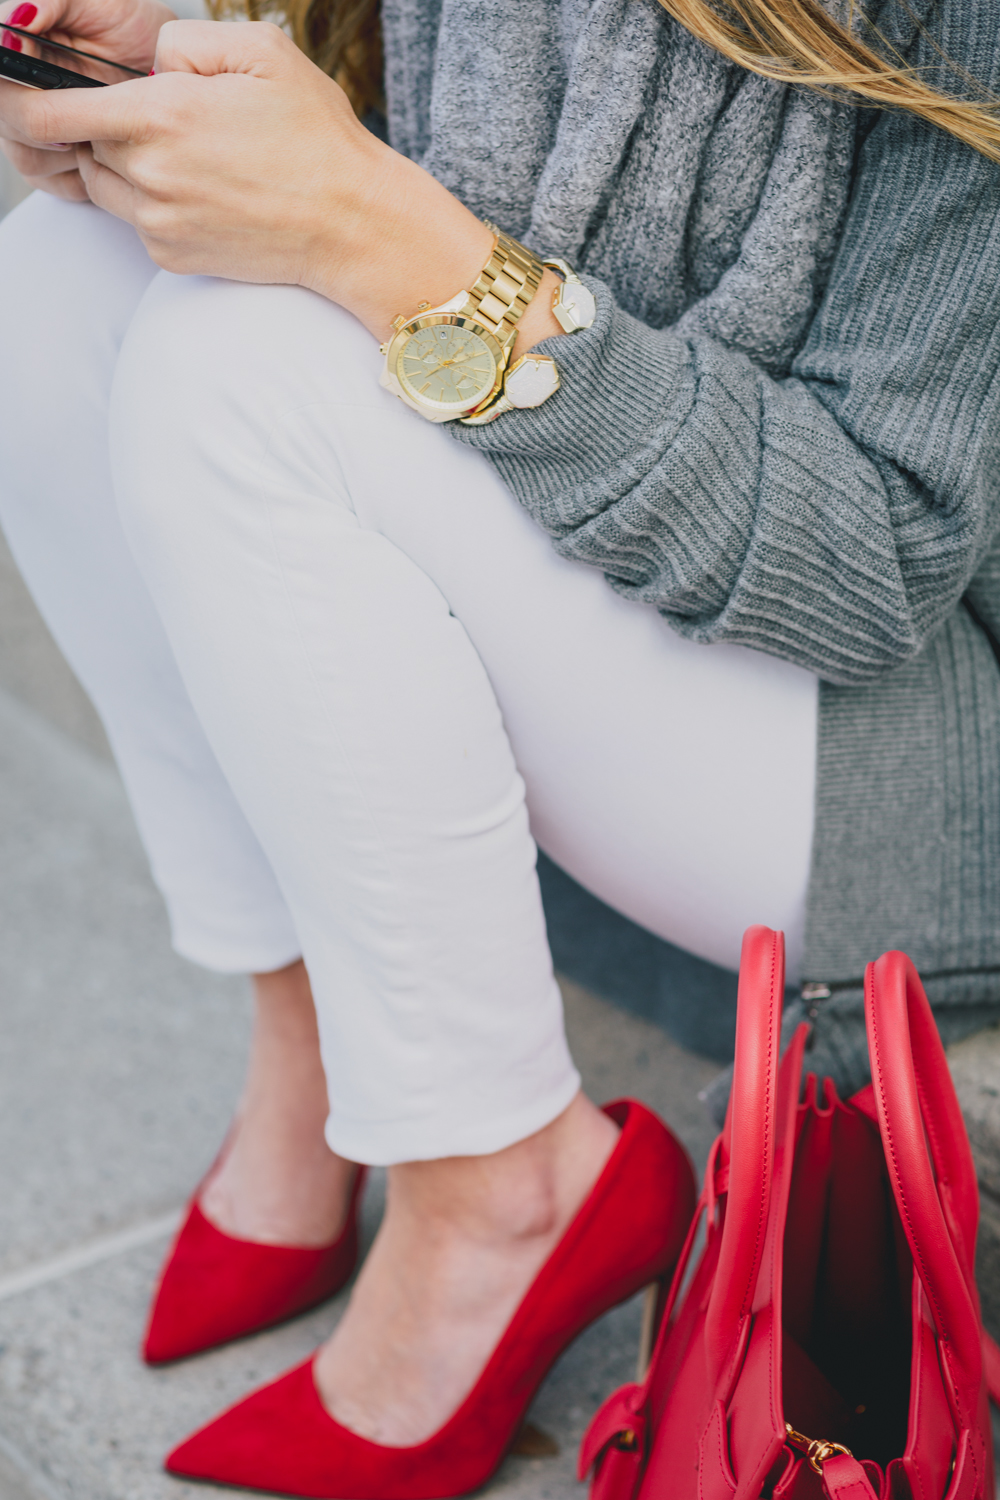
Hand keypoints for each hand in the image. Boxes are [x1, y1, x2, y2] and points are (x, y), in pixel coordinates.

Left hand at [0, 17, 562, 348]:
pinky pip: (137, 222)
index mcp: (159, 116)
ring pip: (102, 185)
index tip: (27, 89)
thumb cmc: (317, 139)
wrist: (353, 226)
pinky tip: (205, 192)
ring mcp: (158, 224)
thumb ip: (186, 41)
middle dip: (99, 127)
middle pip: (78, 145)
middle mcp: (148, 175)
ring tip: (185, 156)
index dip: (27, 98)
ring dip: (124, 166)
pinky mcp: (172, 257)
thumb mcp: (262, 52)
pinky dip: (153, 204)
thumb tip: (150, 59)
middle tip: (158, 120)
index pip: (49, 111)